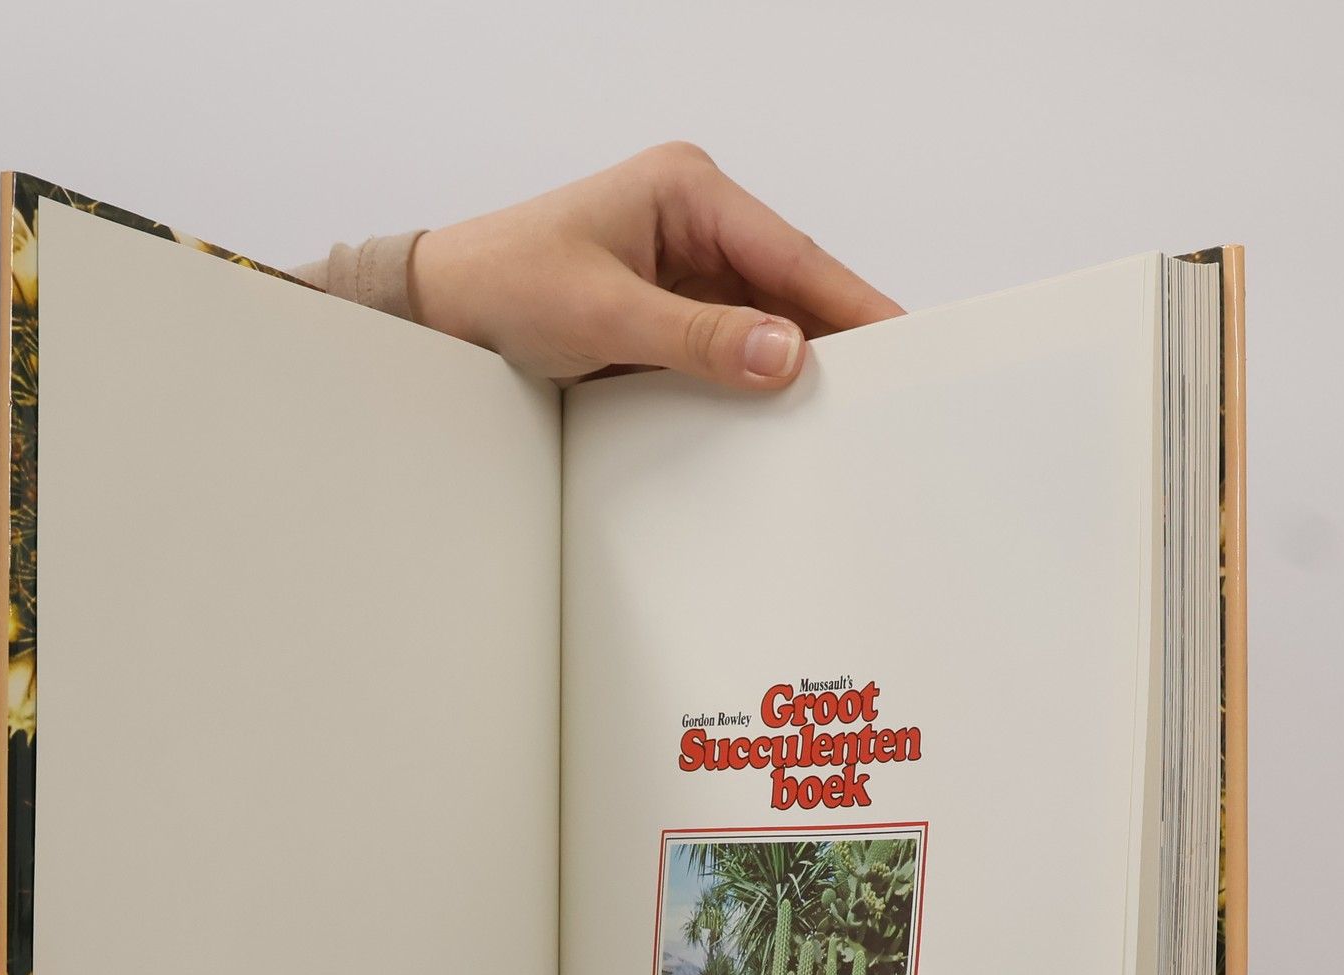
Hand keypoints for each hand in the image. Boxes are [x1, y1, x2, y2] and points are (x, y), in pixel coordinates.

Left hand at [409, 142, 901, 390]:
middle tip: (890, 391)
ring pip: (765, 320)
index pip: (791, 253)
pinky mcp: (669, 311)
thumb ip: (698, 337)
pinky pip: (732, 345)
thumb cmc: (503, 285)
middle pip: (789, 286)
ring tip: (847, 413)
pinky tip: (783, 413)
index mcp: (686, 191)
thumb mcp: (604, 314)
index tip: (902, 338)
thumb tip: (784, 354)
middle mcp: (694, 222)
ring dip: (794, 364)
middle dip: (833, 337)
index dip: (850, 301)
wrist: (441, 313)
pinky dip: (756, 377)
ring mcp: (684, 268)